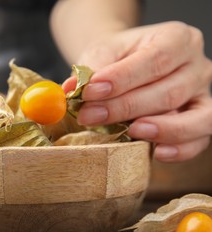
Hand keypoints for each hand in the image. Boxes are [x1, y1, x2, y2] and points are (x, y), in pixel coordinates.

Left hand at [62, 21, 211, 161]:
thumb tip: (72, 89)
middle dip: (127, 108)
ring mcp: (202, 94)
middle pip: (170, 91)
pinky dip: (181, 149)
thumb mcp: (102, 52)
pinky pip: (200, 138)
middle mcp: (196, 65)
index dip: (123, 78)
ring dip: (161, 129)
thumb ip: (91, 69)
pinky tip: (157, 152)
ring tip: (132, 132)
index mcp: (176, 38)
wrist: (126, 64)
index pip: (154, 59)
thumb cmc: (117, 58)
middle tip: (91, 117)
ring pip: (194, 117)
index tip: (91, 92)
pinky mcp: (199, 119)